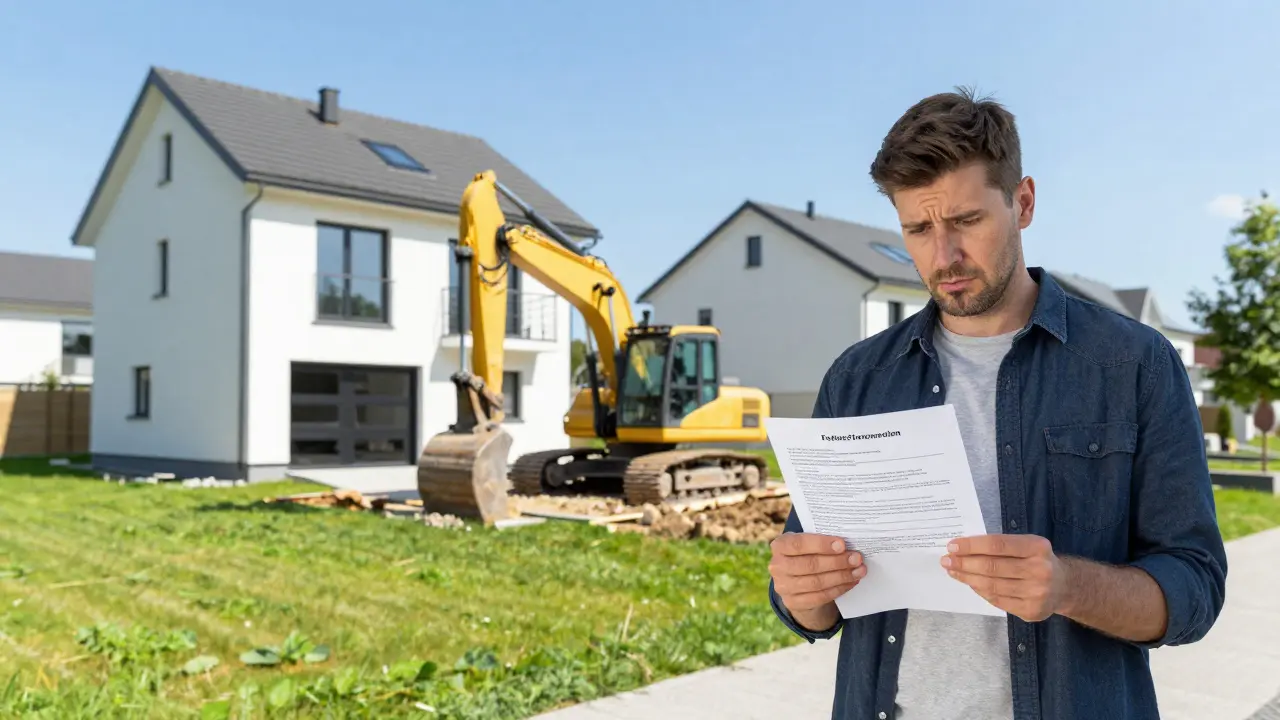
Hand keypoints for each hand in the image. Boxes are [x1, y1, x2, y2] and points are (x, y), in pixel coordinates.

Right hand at [769, 532, 864, 613]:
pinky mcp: (793, 602)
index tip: (842, 544)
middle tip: (857, 558)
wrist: (796, 581)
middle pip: (810, 565)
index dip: (821, 544)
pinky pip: (820, 597)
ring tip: (859, 570)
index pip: (798, 544)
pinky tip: (851, 582)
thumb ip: (821, 542)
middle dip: (837, 562)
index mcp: (779, 545)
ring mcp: (783, 586)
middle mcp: (777, 566)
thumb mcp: (807, 544)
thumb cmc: (807, 555)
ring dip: (841, 576)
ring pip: (817, 582)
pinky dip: (838, 589)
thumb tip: (848, 544)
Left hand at [942, 534, 1069, 621]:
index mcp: (1037, 547)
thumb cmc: (1037, 560)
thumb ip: (1001, 546)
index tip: (952, 546)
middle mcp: (1040, 570)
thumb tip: (963, 549)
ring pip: (992, 586)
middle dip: (964, 563)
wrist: (1065, 587)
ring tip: (953, 572)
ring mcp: (1037, 593)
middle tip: (946, 561)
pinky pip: (998, 600)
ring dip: (968, 578)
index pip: (998, 545)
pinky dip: (981, 591)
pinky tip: (971, 584)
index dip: (972, 545)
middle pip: (992, 567)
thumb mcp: (1027, 545)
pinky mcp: (1031, 611)